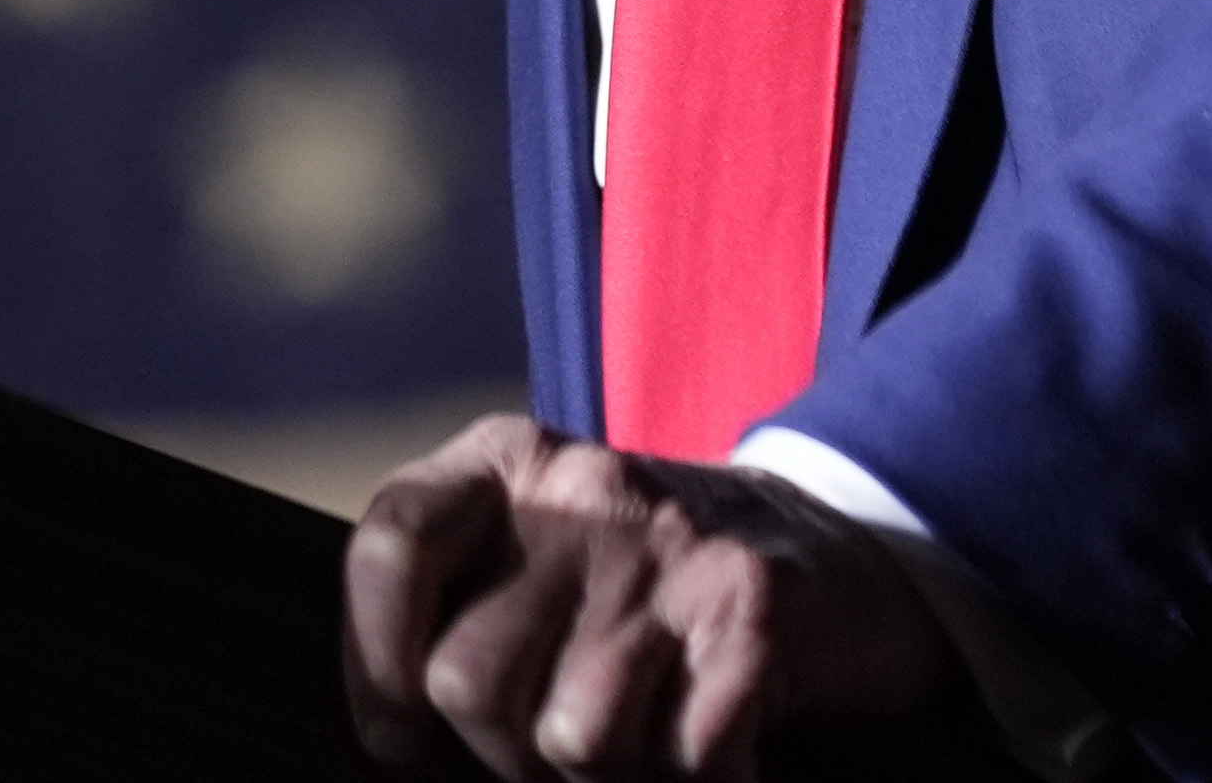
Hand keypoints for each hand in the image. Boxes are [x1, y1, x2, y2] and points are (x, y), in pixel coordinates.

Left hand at [339, 415, 968, 778]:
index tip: (402, 733)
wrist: (836, 545)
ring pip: (568, 733)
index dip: (375, 663)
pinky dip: (688, 778)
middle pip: (469, 677)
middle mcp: (584, 488)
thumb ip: (460, 607)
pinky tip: (706, 740)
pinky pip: (674, 759)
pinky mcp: (747, 612)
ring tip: (638, 735)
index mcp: (510, 460)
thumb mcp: (540, 549)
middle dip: (502, 749)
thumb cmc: (645, 580)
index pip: (391, 545)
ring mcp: (668, 547)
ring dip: (599, 772)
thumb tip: (397, 735)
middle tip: (557, 739)